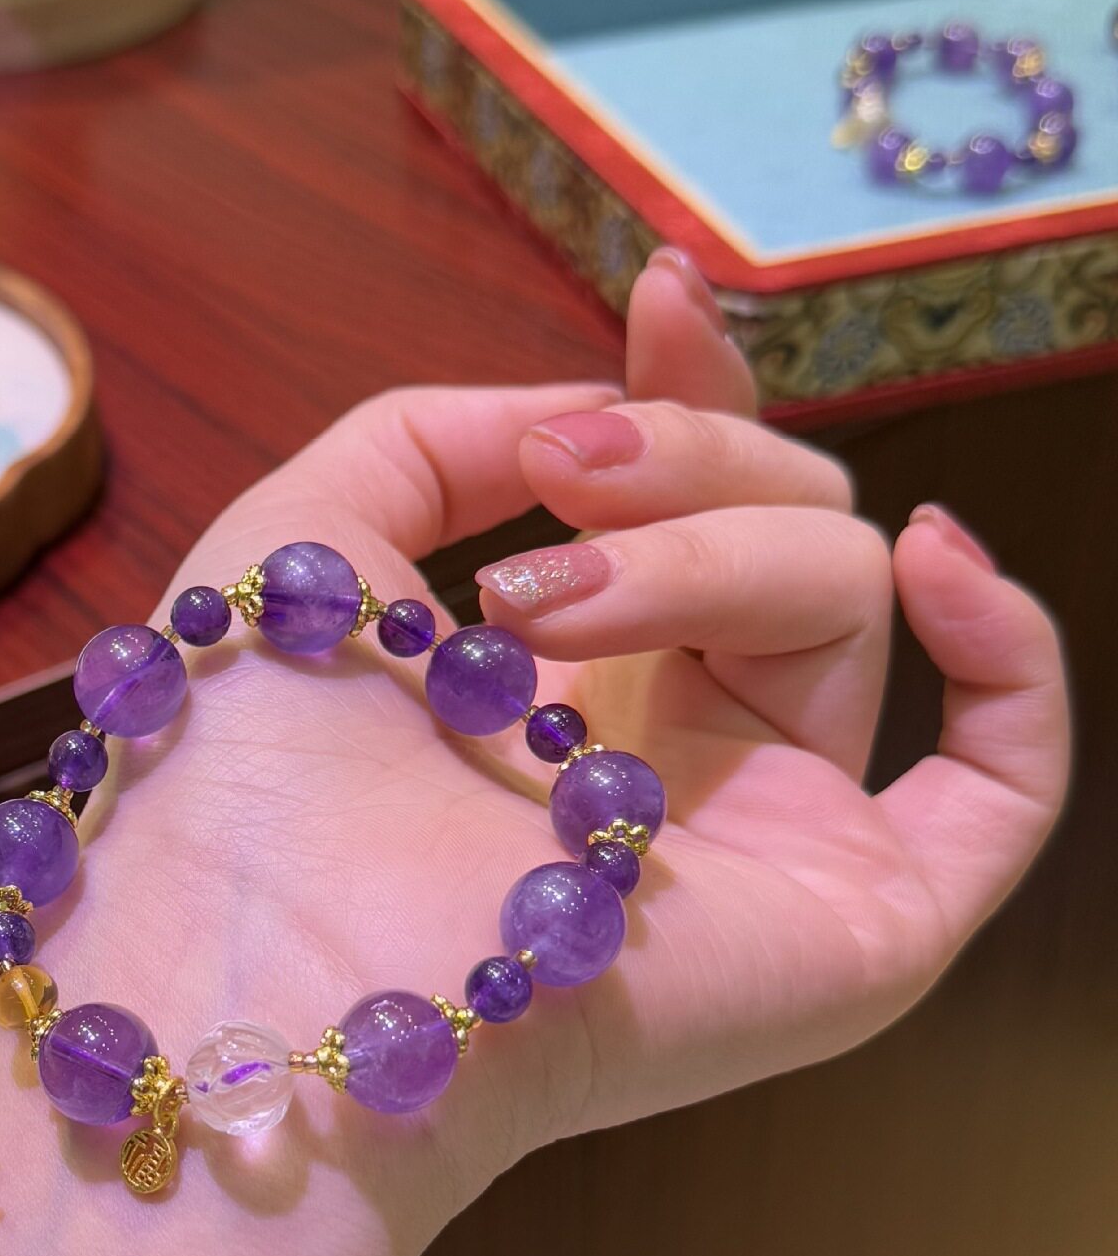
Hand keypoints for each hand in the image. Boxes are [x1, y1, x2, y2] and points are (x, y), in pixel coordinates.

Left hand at [0, 252, 1067, 1253]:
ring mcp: (769, 841)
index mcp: (562, 685)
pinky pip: (1004, 783)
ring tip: (543, 612)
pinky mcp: (852, 925)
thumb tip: (587, 406)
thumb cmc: (247, 764)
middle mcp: (672, 758)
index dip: (690, 399)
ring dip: (706, 550)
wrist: (263, 953)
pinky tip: (931, 555)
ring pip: (841, 598)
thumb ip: (440, 435)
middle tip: (555, 477)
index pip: (689, 514)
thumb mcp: (309, 539)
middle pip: (779, 528)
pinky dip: (1009, 646)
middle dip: (677, 461)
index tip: (652, 302)